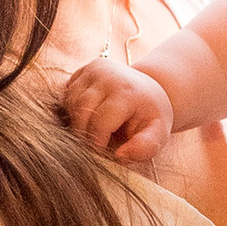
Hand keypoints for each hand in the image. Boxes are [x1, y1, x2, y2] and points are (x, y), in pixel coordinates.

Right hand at [61, 54, 176, 163]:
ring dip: (77, 122)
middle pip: (81, 112)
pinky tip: (88, 116)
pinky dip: (73, 109)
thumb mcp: (159, 132)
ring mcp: (93, 70)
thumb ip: (145, 147)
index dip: (97, 142)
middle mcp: (108, 75)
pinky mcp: (83, 69)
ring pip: (71, 103)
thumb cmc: (150, 115)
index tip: (102, 152)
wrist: (148, 88)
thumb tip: (119, 156)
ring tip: (93, 130)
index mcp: (127, 91)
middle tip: (93, 144)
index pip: (100, 122)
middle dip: (84, 134)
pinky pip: (67, 94)